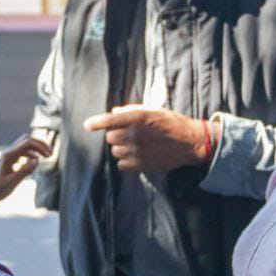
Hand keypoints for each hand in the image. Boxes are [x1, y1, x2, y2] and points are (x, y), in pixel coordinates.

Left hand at [0, 134, 51, 207]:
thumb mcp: (12, 182)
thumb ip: (24, 171)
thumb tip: (38, 161)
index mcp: (9, 156)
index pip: (28, 142)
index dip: (40, 147)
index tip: (49, 156)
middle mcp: (8, 153)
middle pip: (27, 140)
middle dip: (40, 144)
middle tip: (50, 154)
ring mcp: (8, 156)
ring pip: (25, 145)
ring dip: (36, 148)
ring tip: (46, 157)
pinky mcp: (9, 161)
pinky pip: (22, 152)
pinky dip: (31, 154)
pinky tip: (35, 162)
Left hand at [83, 105, 208, 171]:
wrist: (189, 142)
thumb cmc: (171, 123)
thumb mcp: (153, 110)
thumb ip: (131, 110)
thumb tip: (114, 113)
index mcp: (137, 118)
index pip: (109, 121)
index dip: (96, 123)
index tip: (87, 126)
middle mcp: (135, 135)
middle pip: (110, 137)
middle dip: (115, 134)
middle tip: (128, 133)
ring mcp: (137, 151)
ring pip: (115, 151)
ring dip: (120, 148)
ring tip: (135, 144)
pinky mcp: (141, 165)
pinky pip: (121, 165)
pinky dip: (125, 161)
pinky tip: (136, 155)